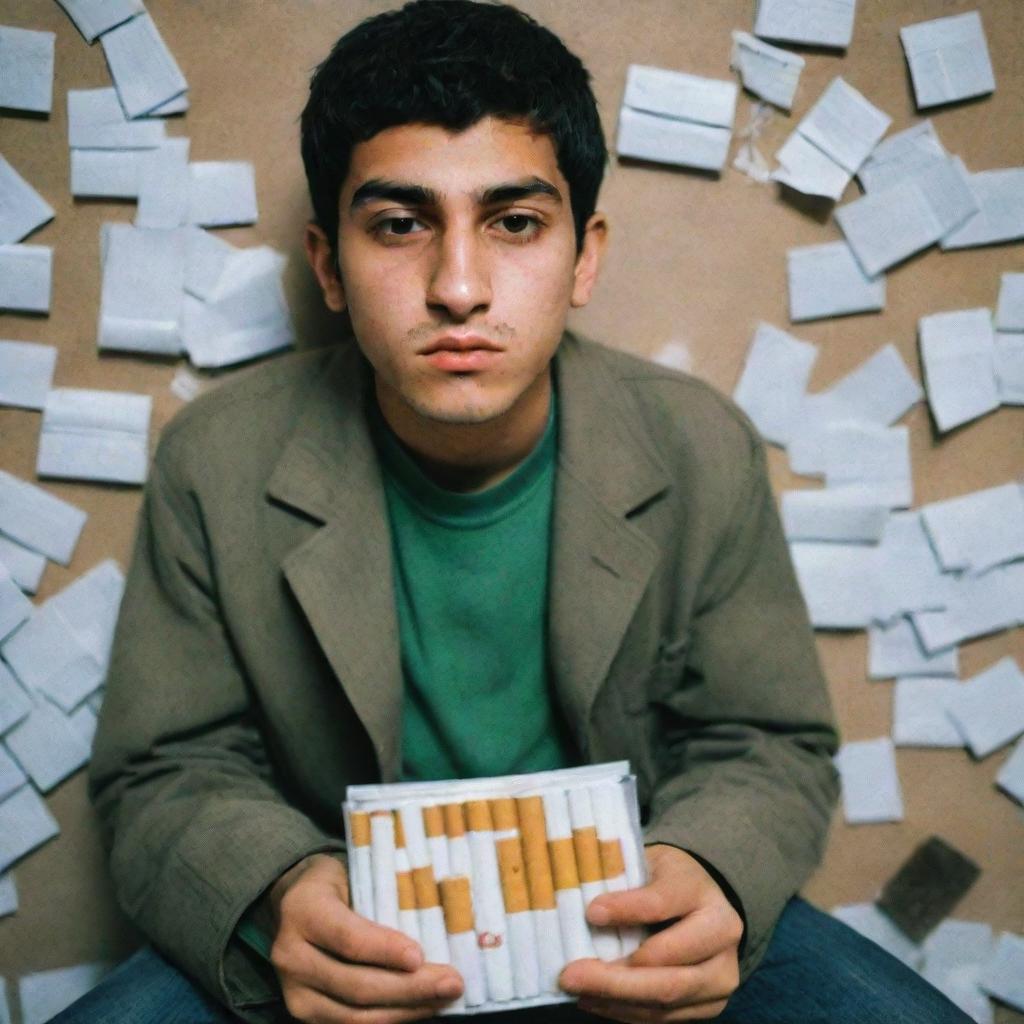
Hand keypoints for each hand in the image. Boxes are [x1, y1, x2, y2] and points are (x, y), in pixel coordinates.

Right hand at [269, 853, 462, 1022]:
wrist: (295, 903)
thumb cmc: (340, 882)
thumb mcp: (355, 872)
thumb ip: (385, 896)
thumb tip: (440, 921)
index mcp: (304, 910)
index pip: (349, 938)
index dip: (385, 951)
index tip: (420, 956)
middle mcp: (290, 955)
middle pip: (356, 984)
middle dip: (410, 988)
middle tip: (452, 983)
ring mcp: (294, 991)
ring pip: (355, 1015)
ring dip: (406, 1010)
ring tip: (444, 998)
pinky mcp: (303, 1015)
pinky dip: (391, 1019)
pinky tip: (420, 1008)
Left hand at [558, 844, 742, 1021]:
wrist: (706, 901)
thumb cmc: (667, 879)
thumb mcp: (651, 865)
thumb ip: (625, 883)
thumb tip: (588, 913)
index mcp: (704, 893)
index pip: (661, 904)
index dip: (626, 910)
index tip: (590, 913)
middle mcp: (723, 937)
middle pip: (668, 969)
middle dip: (615, 979)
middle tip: (570, 975)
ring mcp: (720, 976)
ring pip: (665, 999)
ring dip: (615, 999)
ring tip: (577, 990)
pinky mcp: (711, 1004)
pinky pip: (664, 1017)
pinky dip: (625, 1011)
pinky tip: (593, 1000)